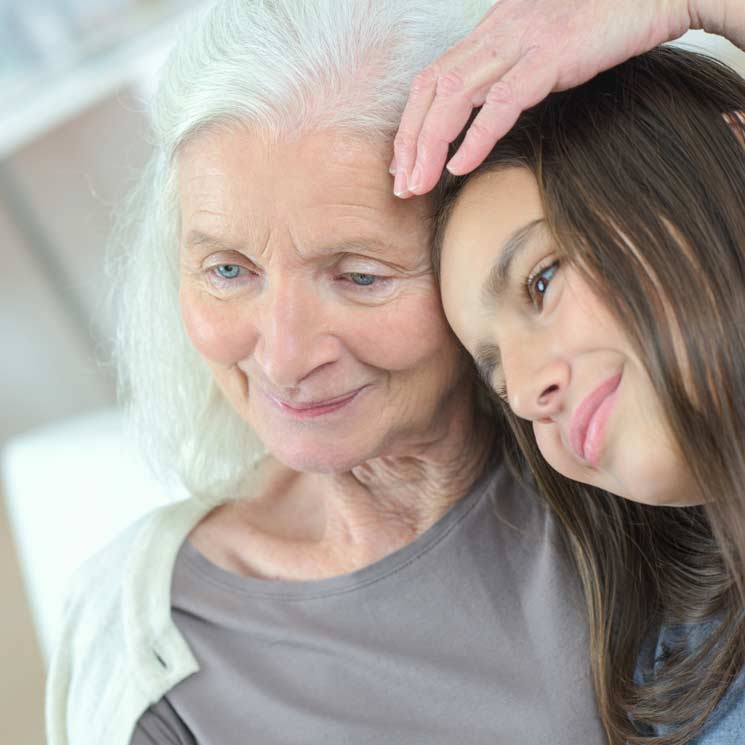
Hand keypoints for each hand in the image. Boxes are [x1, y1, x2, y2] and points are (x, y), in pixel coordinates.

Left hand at [391, 0, 699, 197]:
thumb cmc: (602, 26)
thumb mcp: (540, 49)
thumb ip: (509, 74)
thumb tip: (486, 115)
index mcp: (489, 32)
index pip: (431, 79)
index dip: (410, 124)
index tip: (403, 165)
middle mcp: (496, 32)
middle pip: (431, 89)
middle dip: (409, 142)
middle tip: (402, 186)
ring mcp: (522, 41)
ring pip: (455, 96)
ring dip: (430, 146)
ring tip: (419, 185)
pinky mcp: (551, 55)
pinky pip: (502, 101)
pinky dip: (476, 138)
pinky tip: (460, 167)